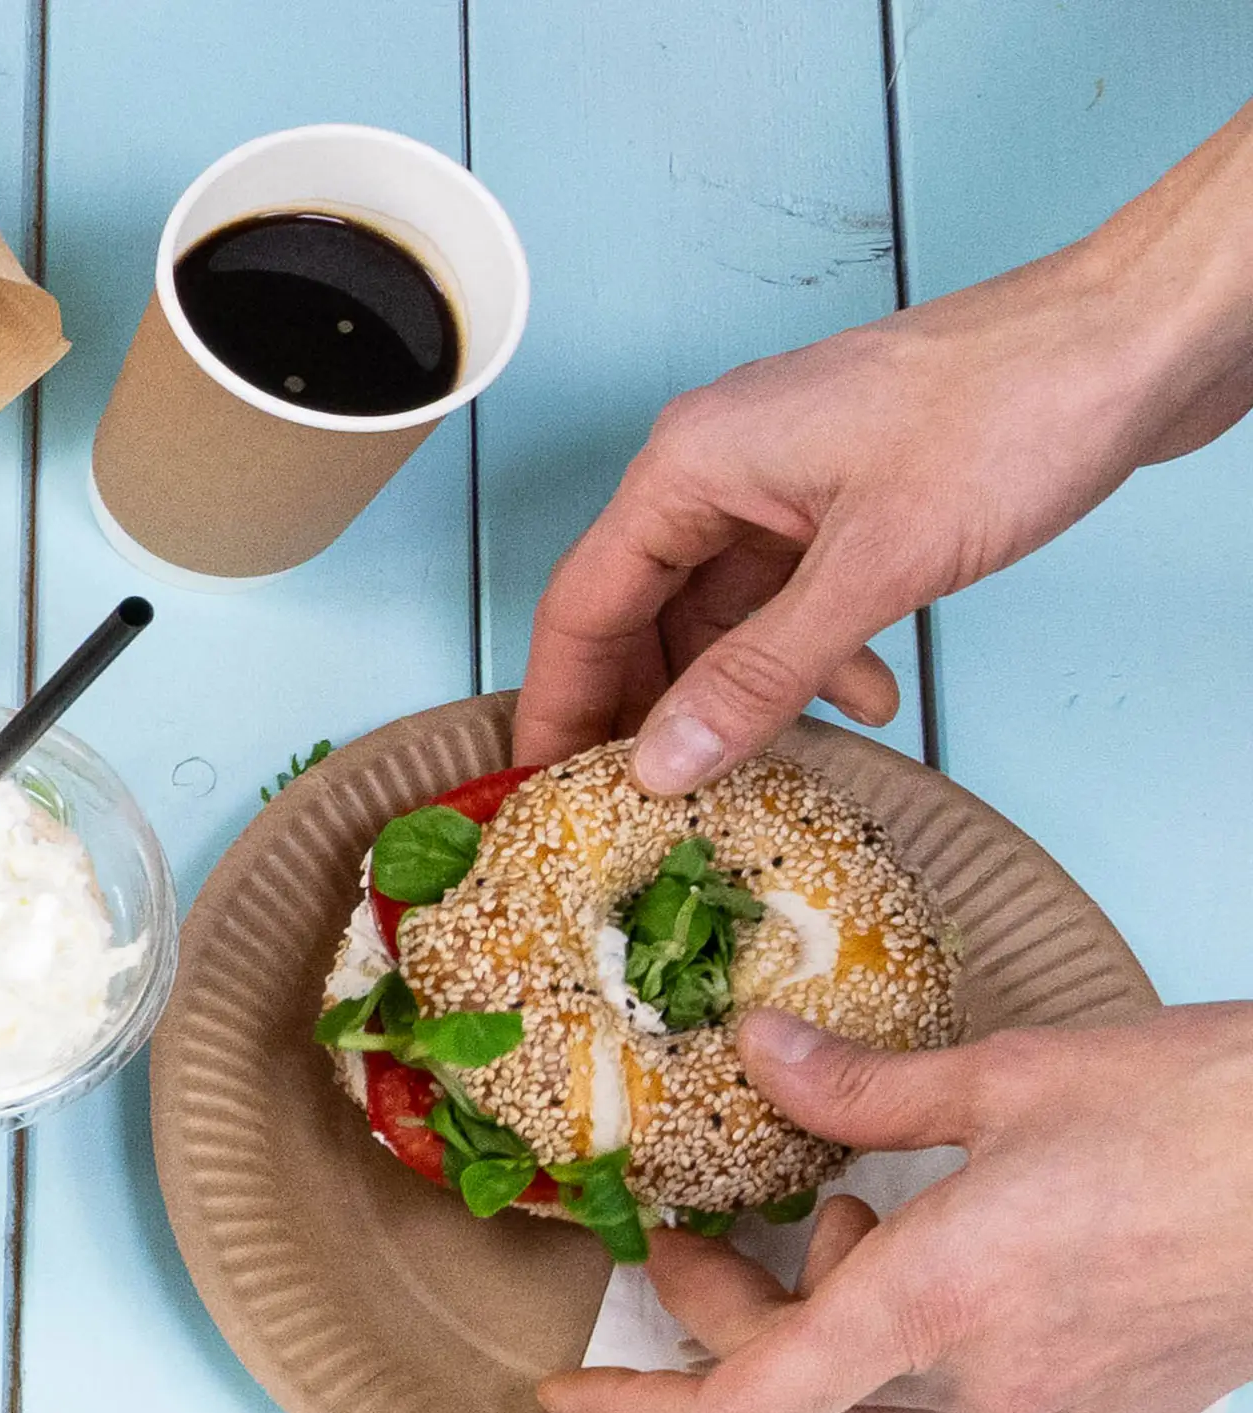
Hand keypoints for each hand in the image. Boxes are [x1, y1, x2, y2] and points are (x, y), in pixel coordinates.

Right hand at [513, 103, 1252, 781]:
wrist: (1142, 337)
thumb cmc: (1014, 411)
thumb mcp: (874, 567)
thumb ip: (759, 675)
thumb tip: (661, 762)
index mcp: (692, 465)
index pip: (583, 604)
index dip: (558, 702)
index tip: (543, 788)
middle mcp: (719, 471)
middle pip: (641, 614)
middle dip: (646, 709)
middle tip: (641, 804)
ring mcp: (782, 485)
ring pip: (719, 617)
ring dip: (742, 692)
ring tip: (759, 769)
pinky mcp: (841, 503)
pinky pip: (790, 601)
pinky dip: (813, 660)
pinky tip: (864, 700)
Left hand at [538, 1004, 1252, 1412]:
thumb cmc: (1199, 1112)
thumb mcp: (1004, 1077)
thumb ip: (859, 1087)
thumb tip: (754, 1051)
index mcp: (933, 1300)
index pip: (743, 1406)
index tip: (568, 1395)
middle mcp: (983, 1376)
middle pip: (796, 1401)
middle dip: (727, 1325)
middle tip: (712, 1234)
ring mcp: (1053, 1401)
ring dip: (823, 1338)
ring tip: (844, 1220)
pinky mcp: (1109, 1401)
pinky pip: (962, 1403)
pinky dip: (908, 1346)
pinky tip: (941, 1250)